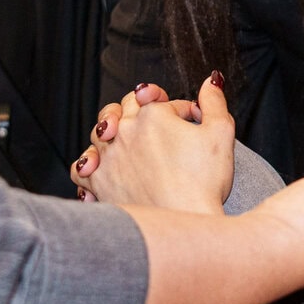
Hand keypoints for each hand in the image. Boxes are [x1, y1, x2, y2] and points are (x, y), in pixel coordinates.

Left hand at [77, 75, 233, 215]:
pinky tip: (103, 169)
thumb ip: (214, 101)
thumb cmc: (204, 182)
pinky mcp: (99, 184)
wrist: (186, 223)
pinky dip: (90, 166)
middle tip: (161, 127)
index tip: (191, 120)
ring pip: (97, 134)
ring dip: (110, 133)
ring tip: (126, 142)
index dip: (177, 107)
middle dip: (140, 110)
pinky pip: (82, 168)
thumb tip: (211, 80)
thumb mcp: (221, 133)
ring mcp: (108, 158)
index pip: (158, 99)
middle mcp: (124, 131)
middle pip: (123, 108)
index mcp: (152, 115)